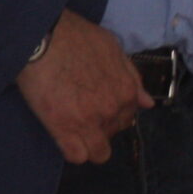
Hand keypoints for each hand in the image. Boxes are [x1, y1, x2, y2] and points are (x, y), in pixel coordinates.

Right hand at [16, 10, 150, 163]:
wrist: (44, 37)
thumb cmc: (77, 38)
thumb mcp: (114, 49)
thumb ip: (132, 78)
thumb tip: (148, 102)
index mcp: (126, 91)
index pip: (128, 117)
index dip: (114, 113)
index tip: (98, 106)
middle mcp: (112, 109)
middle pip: (113, 134)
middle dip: (101, 127)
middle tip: (83, 112)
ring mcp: (89, 122)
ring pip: (98, 153)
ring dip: (89, 144)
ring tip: (75, 128)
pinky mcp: (63, 129)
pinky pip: (77, 156)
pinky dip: (72, 150)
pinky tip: (64, 136)